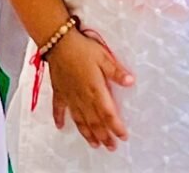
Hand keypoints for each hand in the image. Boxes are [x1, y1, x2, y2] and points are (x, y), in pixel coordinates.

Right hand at [48, 30, 133, 150]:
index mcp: (95, 90)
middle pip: (94, 122)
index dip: (116, 127)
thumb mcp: (103, 57)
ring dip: (87, 133)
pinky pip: (58, 108)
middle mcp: (82, 98)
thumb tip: (131, 82)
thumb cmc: (82, 48)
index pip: (108, 114)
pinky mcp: (59, 91)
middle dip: (104, 136)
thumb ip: (116, 71)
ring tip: (94, 144)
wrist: (58, 41)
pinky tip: (60, 126)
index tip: (123, 137)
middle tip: (111, 147)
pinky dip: (59, 118)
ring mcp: (70, 96)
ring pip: (79, 120)